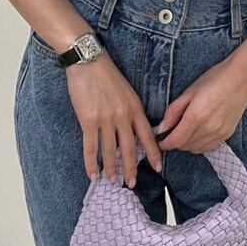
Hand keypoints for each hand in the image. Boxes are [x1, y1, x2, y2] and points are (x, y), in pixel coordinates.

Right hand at [65, 52, 162, 187]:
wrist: (88, 62)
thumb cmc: (107, 75)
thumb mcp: (127, 92)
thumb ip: (130, 111)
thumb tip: (130, 131)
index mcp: (135, 108)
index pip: (148, 135)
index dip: (154, 153)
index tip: (158, 167)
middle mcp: (123, 116)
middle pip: (130, 148)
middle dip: (132, 168)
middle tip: (132, 183)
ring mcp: (106, 119)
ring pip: (111, 151)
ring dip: (112, 168)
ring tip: (113, 181)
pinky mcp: (88, 120)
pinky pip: (91, 147)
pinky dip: (91, 163)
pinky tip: (93, 174)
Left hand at [155, 53, 246, 153]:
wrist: (241, 78)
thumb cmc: (214, 79)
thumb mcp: (189, 91)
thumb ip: (173, 111)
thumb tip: (162, 128)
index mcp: (195, 116)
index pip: (175, 141)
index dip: (164, 144)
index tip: (159, 141)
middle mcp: (208, 128)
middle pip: (184, 146)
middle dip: (174, 141)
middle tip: (172, 130)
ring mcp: (219, 133)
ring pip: (195, 149)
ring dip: (186, 143)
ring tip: (185, 130)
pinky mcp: (227, 134)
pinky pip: (208, 148)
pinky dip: (199, 145)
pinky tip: (198, 133)